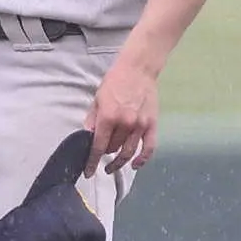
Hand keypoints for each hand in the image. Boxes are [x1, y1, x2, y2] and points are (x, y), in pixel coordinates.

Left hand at [83, 58, 158, 177]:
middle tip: (101, 156)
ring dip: (119, 162)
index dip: (92, 162)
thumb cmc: (115, 80)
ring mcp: (140, 126)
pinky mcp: (151, 125)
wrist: (138, 69)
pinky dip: (142, 160)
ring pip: (128, 152)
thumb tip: (88, 136)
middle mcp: (125, 124)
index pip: (99, 146)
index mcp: (108, 117)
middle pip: (113, 149)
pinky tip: (134, 165)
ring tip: (113, 166)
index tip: (88, 172)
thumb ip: (93, 119)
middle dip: (105, 154)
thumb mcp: (98, 98)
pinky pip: (148, 148)